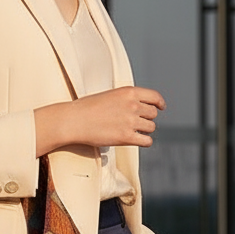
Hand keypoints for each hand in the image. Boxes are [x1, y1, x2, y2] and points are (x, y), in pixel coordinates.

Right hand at [34, 86, 165, 155]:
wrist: (73, 120)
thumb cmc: (87, 108)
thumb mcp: (109, 95)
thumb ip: (126, 99)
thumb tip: (139, 108)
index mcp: (128, 92)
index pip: (154, 97)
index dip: (159, 103)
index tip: (161, 107)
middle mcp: (132, 105)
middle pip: (153, 114)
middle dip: (147, 118)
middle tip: (137, 122)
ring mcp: (130, 121)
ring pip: (151, 127)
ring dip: (145, 130)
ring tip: (133, 131)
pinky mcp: (126, 137)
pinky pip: (147, 141)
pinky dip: (144, 141)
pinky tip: (138, 140)